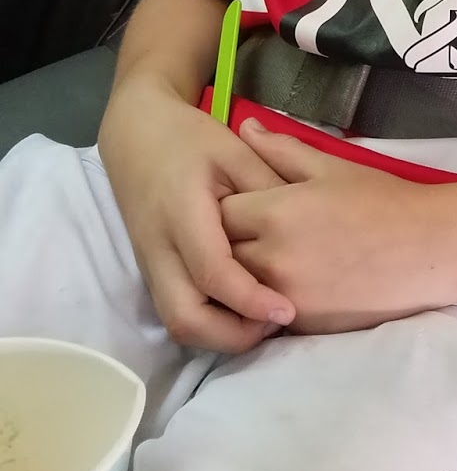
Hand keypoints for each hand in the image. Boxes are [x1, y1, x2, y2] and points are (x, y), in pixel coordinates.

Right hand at [98, 77, 296, 352]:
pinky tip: (243, 309)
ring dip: (221, 334)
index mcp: (181, 214)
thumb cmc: (190, 139)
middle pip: (185, 318)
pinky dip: (210, 323)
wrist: (136, 135)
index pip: (212, 273)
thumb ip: (269, 188)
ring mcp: (151, 266)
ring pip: (178, 324)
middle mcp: (159, 250)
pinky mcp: (153, 273)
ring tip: (265, 319)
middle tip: (277, 321)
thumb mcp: (236, 151)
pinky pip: (177, 312)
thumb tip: (305, 229)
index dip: (249, 299)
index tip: (287, 310)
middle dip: (232, 335)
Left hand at [220, 119, 456, 333]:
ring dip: (242, 273)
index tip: (239, 201)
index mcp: (276, 213)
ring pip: (238, 288)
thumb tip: (244, 126)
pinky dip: (264, 297)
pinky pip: (263, 311)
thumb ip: (281, 148)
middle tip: (246, 230)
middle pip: (220, 253)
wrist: (429, 249)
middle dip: (226, 242)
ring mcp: (284, 297)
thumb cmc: (382, 200)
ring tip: (261, 256)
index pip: (219, 213)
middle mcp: (271, 258)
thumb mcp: (331, 166)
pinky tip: (285, 280)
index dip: (225, 206)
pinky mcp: (301, 324)